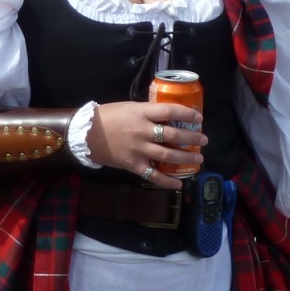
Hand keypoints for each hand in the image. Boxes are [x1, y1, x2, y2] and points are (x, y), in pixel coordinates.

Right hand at [86, 102, 206, 189]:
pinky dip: (167, 181)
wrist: (85, 134)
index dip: (187, 115)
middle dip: (192, 138)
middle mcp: (142, 131)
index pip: (170, 111)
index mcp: (142, 113)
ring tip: (198, 159)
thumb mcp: (130, 107)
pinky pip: (153, 175)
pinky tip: (179, 183)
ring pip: (168, 155)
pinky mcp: (133, 165)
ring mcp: (138, 149)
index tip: (199, 118)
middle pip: (173, 134)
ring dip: (186, 158)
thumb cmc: (108, 116)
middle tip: (204, 140)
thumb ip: (148, 112)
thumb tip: (168, 115)